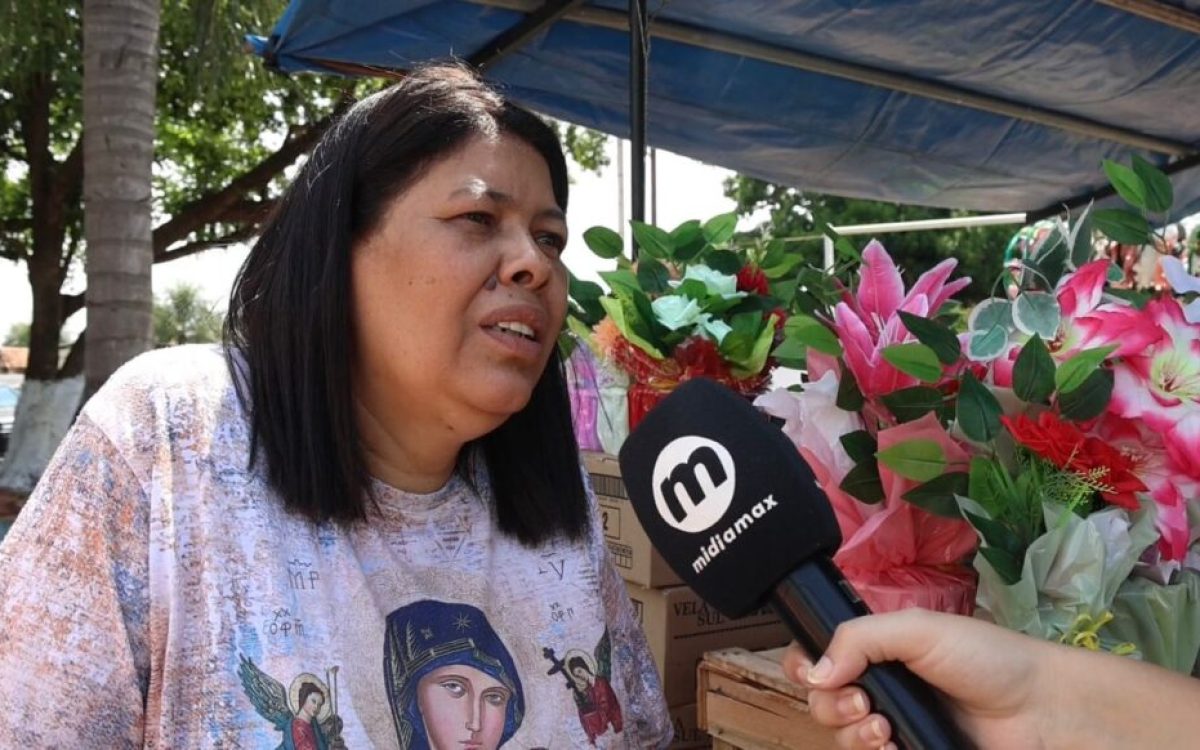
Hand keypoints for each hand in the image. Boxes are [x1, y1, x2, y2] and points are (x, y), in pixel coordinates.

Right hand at [780, 608, 1054, 748]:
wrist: (1039, 710)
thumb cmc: (986, 658)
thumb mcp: (917, 629)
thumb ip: (860, 639)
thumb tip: (814, 672)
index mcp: (876, 653)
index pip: (818, 660)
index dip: (804, 668)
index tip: (812, 674)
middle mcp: (880, 690)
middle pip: (821, 704)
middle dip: (831, 705)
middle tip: (863, 702)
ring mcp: (895, 728)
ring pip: (842, 739)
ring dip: (852, 735)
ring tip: (884, 729)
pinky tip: (894, 747)